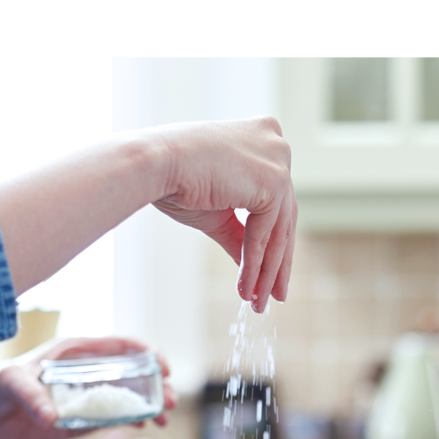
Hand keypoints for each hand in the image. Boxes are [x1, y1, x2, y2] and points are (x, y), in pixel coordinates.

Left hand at [0, 337, 176, 438]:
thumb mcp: (8, 382)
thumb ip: (30, 395)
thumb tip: (52, 417)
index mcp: (76, 352)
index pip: (121, 346)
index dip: (147, 353)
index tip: (163, 367)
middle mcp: (88, 371)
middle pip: (134, 372)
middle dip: (157, 385)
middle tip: (170, 402)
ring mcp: (89, 395)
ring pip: (131, 396)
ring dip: (152, 405)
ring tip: (164, 420)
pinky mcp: (85, 418)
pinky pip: (117, 417)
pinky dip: (136, 420)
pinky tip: (146, 427)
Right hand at [151, 117, 296, 312]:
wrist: (155, 165)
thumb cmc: (174, 180)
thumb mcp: (217, 212)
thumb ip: (240, 235)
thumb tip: (255, 268)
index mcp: (262, 137)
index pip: (276, 200)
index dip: (272, 242)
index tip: (268, 275)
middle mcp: (276, 143)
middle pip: (283, 216)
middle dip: (276, 263)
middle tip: (272, 296)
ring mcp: (278, 159)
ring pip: (278, 230)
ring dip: (266, 271)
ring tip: (257, 301)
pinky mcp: (274, 180)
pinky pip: (266, 234)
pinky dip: (256, 264)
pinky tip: (247, 288)